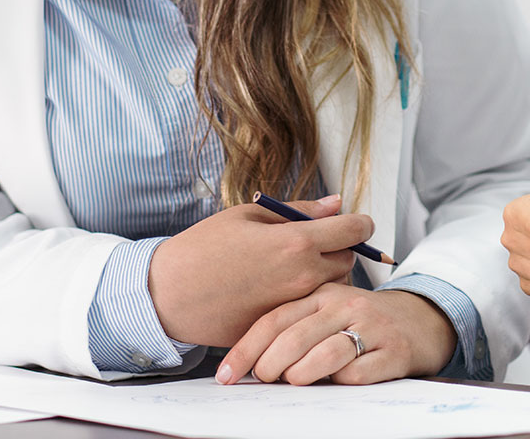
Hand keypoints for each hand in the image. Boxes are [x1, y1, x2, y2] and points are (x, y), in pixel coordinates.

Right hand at [150, 196, 372, 346]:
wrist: (169, 294)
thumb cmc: (204, 247)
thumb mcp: (249, 215)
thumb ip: (300, 210)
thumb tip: (337, 204)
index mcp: (296, 243)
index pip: (353, 231)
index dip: (360, 223)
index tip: (357, 223)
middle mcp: (303, 277)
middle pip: (348, 261)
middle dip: (340, 249)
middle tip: (317, 242)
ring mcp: (294, 306)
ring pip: (332, 288)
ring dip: (325, 275)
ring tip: (294, 266)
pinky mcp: (282, 326)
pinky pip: (307, 310)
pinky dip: (302, 298)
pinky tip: (276, 289)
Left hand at [217, 282, 456, 385]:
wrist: (419, 322)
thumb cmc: (360, 322)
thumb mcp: (327, 312)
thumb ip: (294, 326)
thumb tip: (250, 363)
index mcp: (322, 294)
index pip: (275, 319)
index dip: (246, 348)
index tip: (226, 373)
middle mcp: (345, 305)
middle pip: (296, 336)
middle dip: (270, 364)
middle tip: (262, 379)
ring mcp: (372, 326)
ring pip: (326, 353)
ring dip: (301, 374)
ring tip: (292, 381)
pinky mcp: (394, 351)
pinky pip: (359, 372)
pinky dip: (340, 382)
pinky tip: (333, 384)